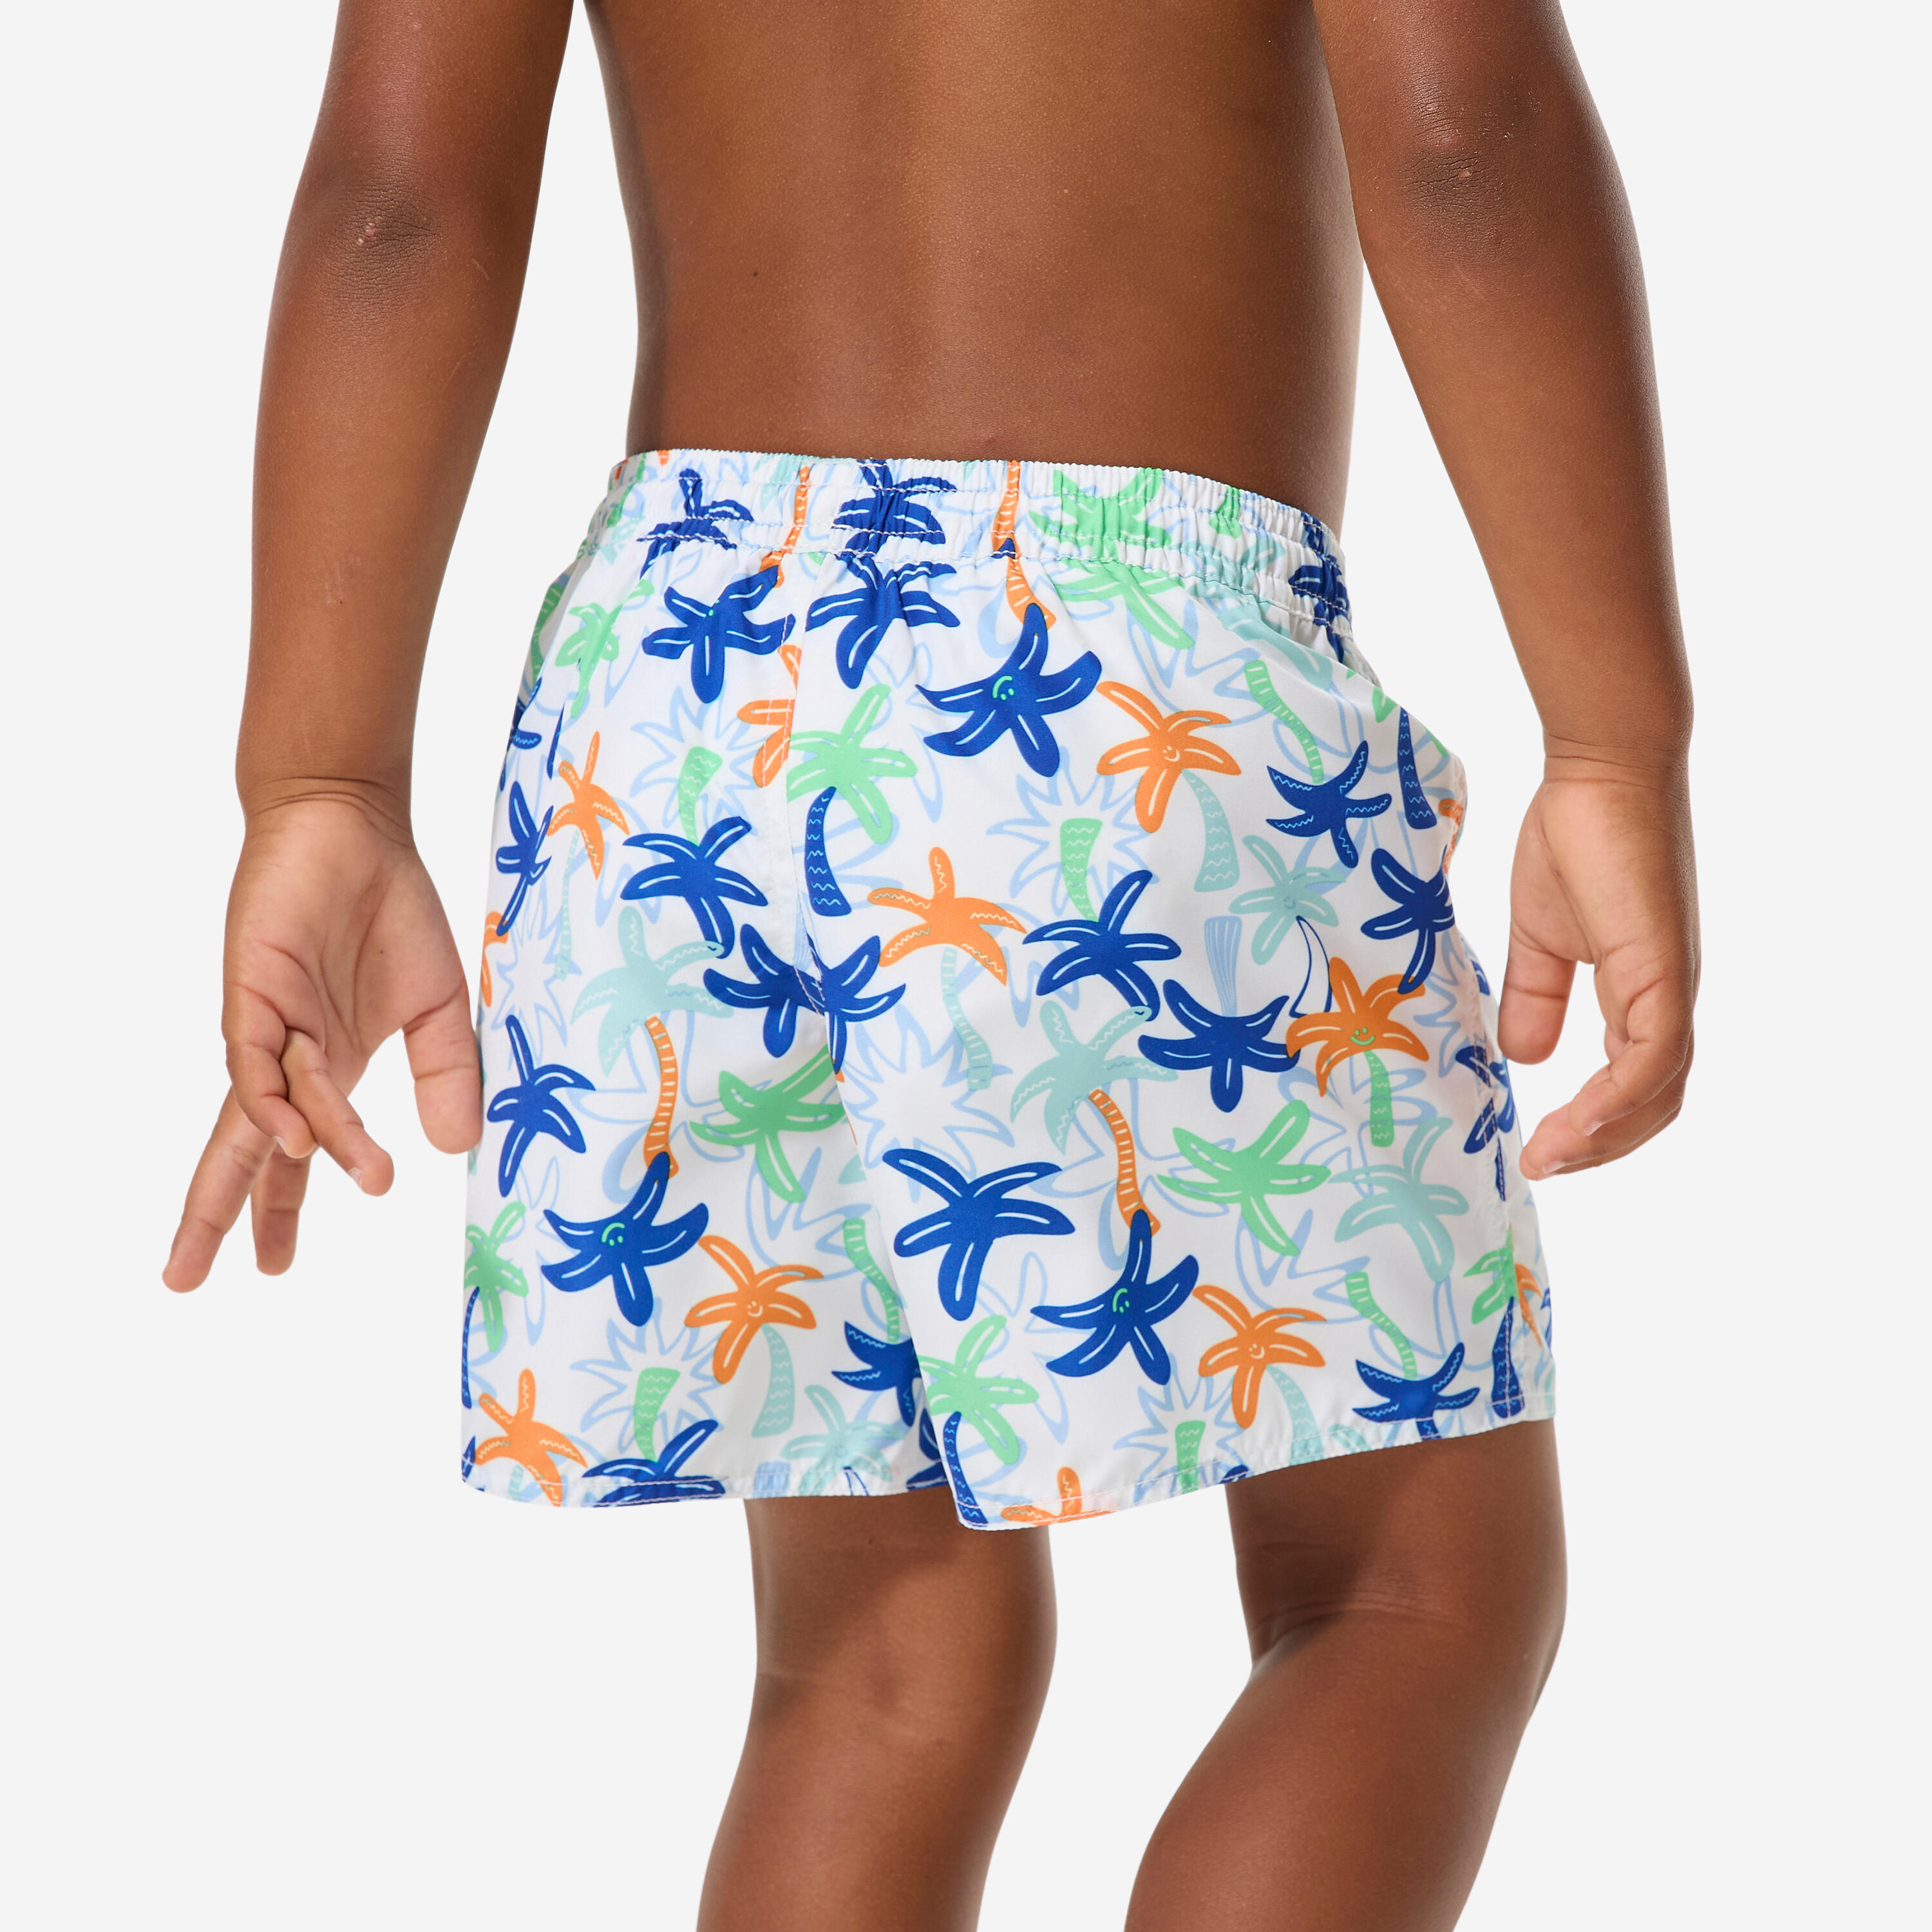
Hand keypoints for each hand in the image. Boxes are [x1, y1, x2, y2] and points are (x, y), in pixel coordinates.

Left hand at [163, 792, 481, 1290]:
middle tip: (185, 1282)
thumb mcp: (440, 1006)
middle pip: (243, 1151)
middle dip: (216, 1215)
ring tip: (362, 1175)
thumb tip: (458, 1149)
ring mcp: (265, 1025)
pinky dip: (275, 1100)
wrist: (353, 827)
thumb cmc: (390, 907)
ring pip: (272, 1110)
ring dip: (310, 1150)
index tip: (272, 1268)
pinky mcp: (253, 990)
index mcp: (324, 1064)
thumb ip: (446, 1076)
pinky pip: (258, 1059)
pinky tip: (298, 1135)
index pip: (295, 1153)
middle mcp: (285, 1056)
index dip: (280, 1208)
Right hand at [1497, 759, 1698, 1179]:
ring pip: (1659, 1090)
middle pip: (1655, 1103)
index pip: (1635, 1084)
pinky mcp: (1662, 969)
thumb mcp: (1539, 935)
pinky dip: (1619, 1097)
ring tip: (1549, 1155)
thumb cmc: (1573, 837)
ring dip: (1605, 1135)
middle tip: (1541, 1166)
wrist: (1599, 772)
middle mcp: (1666, 999)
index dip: (1593, 1127)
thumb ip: (1535, 995)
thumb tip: (1523, 1057)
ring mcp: (1669, 986)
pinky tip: (1576, 1118)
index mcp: (1640, 994)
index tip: (1536, 1150)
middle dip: (1600, 1148)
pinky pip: (1653, 1055)